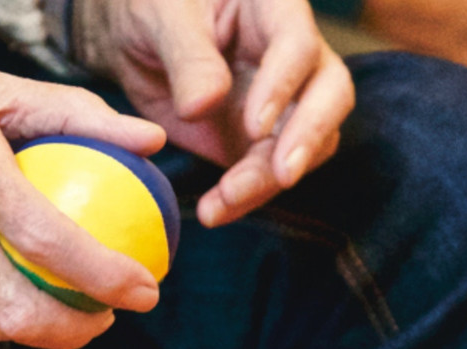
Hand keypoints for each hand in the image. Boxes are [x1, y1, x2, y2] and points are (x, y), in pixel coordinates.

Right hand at [0, 0, 168, 348]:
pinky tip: (5, 284)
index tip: (144, 287)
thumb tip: (147, 140)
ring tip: (64, 303)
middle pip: (13, 309)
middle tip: (106, 313)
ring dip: (31, 324)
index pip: (47, 239)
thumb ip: (74, 113)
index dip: (105, 276)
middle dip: (76, 330)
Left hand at [72, 0, 351, 226]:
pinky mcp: (263, 139)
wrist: (135, 39)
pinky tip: (215, 211)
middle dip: (308, 137)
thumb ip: (187, 57)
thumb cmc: (153, 8)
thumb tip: (204, 105)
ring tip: (224, 201)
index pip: (298, 45)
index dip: (283, 86)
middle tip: (282, 175)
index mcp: (274, 8)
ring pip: (307, 143)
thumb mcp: (161, 19)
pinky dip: (246, 196)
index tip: (254, 125)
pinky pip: (269, 172)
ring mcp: (286, 100)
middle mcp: (294, 55)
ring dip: (270, 178)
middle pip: (330, 94)